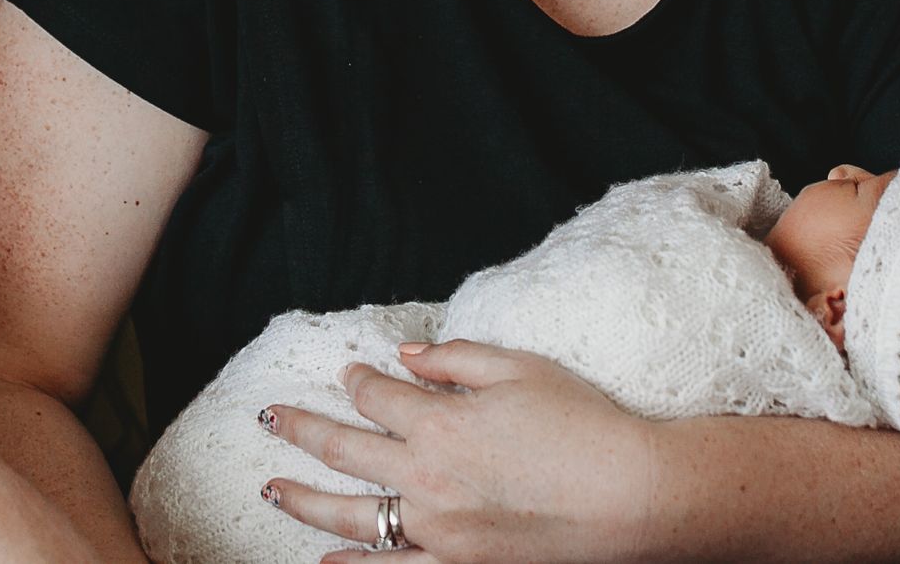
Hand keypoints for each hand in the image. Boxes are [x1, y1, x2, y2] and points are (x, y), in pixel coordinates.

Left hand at [259, 340, 662, 563]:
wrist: (630, 496)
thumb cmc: (582, 425)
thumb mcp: (520, 369)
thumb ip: (456, 360)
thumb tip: (404, 356)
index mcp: (440, 421)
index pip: (377, 396)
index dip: (358, 380)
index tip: (348, 373)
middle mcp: (426, 476)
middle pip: (345, 448)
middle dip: (301, 428)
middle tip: (269, 418)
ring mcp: (438, 528)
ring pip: (350, 514)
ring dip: (302, 499)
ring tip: (270, 488)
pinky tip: (326, 561)